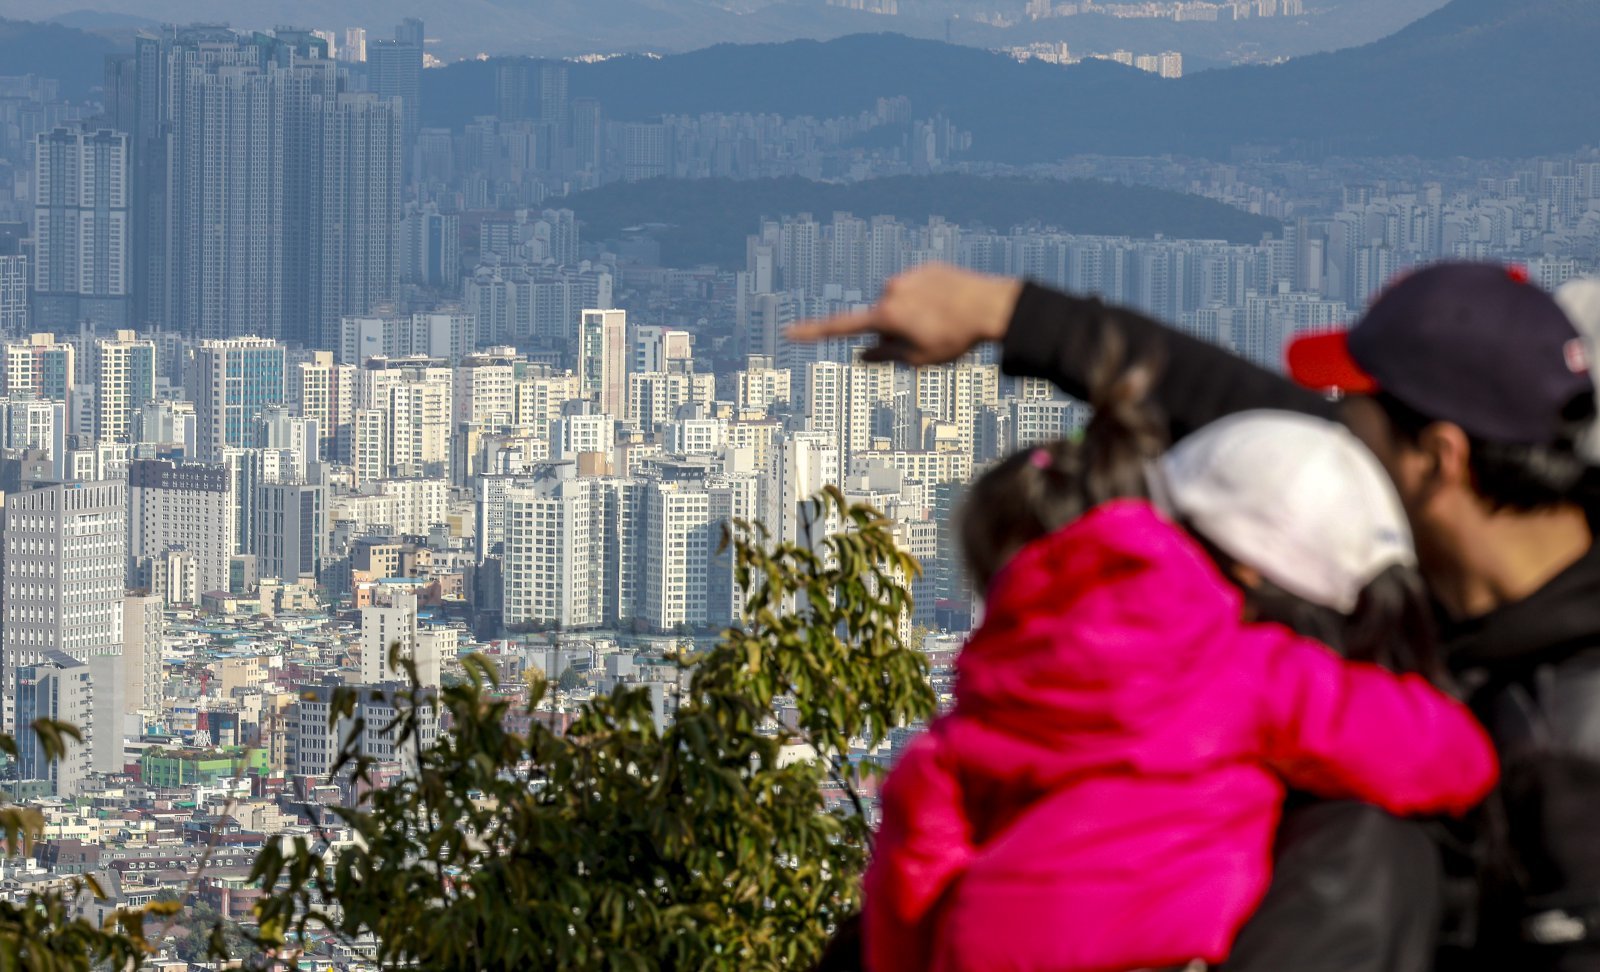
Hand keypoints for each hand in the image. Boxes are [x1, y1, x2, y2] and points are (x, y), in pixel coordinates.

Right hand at [785, 264, 1023, 365]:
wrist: (993, 306)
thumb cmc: (956, 339)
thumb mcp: (920, 358)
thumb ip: (887, 356)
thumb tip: (862, 355)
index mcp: (886, 316)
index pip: (841, 327)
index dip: (813, 332)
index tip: (790, 332)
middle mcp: (891, 291)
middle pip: (879, 318)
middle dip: (893, 330)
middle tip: (925, 339)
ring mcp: (908, 277)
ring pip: (899, 302)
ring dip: (911, 313)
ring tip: (942, 321)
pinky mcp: (925, 268)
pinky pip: (917, 288)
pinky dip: (926, 297)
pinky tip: (948, 304)